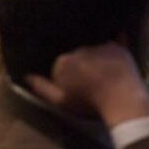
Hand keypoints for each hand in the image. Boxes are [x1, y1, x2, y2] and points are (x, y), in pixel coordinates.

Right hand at [25, 42, 148, 127]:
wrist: (122, 100)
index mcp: (63, 62)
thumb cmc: (89, 103)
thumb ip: (42, 88)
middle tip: (92, 84)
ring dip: (97, 60)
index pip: (61, 67)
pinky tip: (115, 56)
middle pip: (78, 57)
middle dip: (82, 68)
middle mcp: (80, 49)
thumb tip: (26, 76)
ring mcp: (100, 46)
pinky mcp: (118, 48)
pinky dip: (112, 50)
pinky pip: (113, 45)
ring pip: (94, 52)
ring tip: (105, 77)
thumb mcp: (61, 101)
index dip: (67, 79)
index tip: (76, 90)